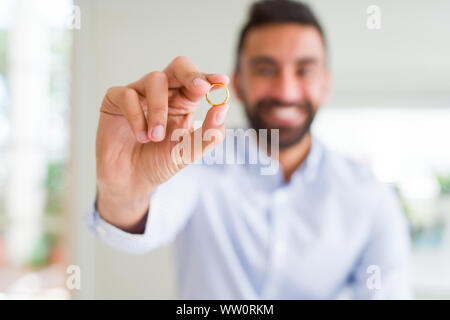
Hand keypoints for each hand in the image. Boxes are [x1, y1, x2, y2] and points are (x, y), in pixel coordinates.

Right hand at [96, 56, 228, 230]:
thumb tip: (223, 107)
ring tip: (156, 137)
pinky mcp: (115, 99)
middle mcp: (163, 93)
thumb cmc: (161, 162)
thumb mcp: (190, 151)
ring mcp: (139, 93)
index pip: (198, 81)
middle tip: (200, 88)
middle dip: (191, 74)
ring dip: (159, 110)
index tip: (221, 81)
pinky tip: (140, 137)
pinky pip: (127, 94)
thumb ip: (209, 132)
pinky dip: (137, 117)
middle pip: (178, 66)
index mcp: (183, 102)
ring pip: (155, 80)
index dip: (210, 78)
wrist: (132, 182)